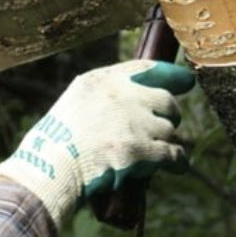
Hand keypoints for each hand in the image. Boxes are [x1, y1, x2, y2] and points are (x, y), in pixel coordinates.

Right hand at [0, 59, 194, 225]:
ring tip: (160, 151)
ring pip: (168, 130)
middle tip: (166, 126)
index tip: (186, 81)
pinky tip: (179, 165)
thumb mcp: (75, 103)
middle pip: (165, 100)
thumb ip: (102, 98)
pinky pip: (171, 153)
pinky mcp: (137, 150)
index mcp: (101, 81)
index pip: (145, 68)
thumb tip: (132, 106)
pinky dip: (178, 161)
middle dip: (170, 114)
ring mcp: (130, 122)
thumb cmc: (56, 142)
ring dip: (167, 141)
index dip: (170, 74)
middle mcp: (119, 95)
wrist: (49, 168)